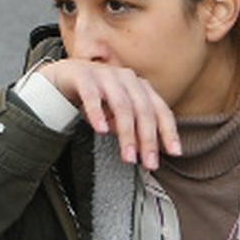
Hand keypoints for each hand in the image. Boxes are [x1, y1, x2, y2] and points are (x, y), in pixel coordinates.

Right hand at [36, 57, 183, 169]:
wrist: (64, 76)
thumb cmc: (97, 96)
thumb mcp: (118, 114)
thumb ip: (132, 129)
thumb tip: (146, 152)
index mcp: (140, 87)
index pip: (161, 110)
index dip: (169, 131)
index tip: (175, 152)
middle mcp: (127, 79)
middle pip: (143, 111)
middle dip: (148, 140)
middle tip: (149, 163)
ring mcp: (106, 76)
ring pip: (122, 106)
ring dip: (127, 133)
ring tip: (128, 156)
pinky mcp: (84, 76)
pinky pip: (92, 96)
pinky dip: (98, 114)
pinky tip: (101, 129)